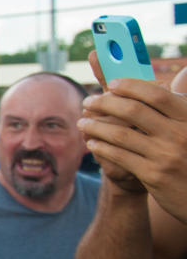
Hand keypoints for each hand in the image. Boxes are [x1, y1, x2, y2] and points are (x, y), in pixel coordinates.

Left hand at [80, 51, 186, 220]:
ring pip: (121, 134)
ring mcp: (166, 155)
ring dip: (96, 126)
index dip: (132, 86)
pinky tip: (92, 143)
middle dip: (105, 103)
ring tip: (82, 122)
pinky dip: (102, 147)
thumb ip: (171, 109)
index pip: (157, 95)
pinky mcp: (153, 175)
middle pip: (134, 111)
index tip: (111, 84)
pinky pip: (119, 156)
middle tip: (87, 101)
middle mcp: (179, 134)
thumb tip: (148, 83)